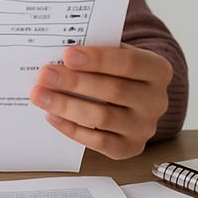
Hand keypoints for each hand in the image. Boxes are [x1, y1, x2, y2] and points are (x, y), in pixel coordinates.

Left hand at [30, 43, 172, 159]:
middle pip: (114, 91)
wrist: (134, 97)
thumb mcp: (115, 52)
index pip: (129, 63)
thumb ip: (96, 49)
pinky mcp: (129, 148)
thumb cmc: (117, 69)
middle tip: (44, 75)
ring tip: (40, 94)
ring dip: (66, 106)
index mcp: (157, 70)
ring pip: (103, 118)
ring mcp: (144, 128)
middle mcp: (156, 101)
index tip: (67, 54)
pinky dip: (72, 129)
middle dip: (75, 82)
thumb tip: (60, 50)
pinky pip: (98, 142)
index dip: (98, 59)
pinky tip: (51, 116)